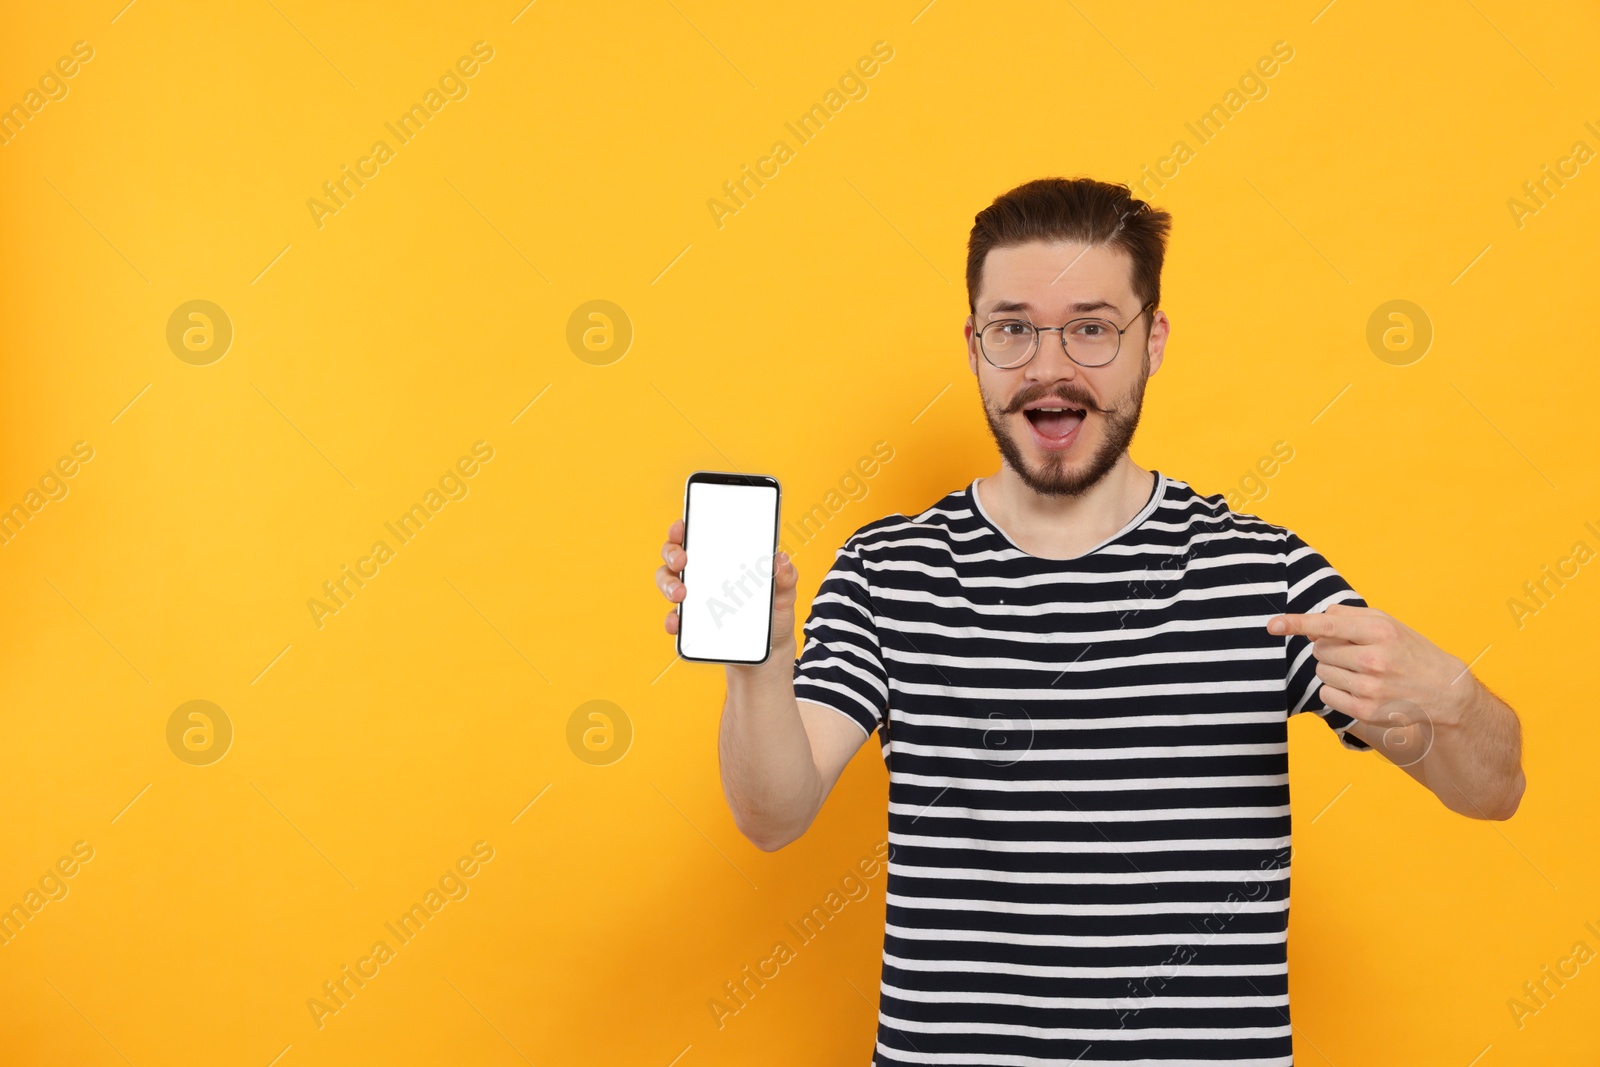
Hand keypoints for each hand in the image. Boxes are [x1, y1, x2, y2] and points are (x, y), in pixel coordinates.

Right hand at [655, 519, 800, 658]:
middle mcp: (703, 573)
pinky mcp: (690, 623)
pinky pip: (674, 618)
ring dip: (667, 584)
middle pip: (674, 554)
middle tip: (682, 561)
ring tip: (680, 594)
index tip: (682, 528)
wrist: (770, 650)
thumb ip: (786, 576)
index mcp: (723, 558)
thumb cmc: (774, 613)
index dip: (683, 527)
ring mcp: (693, 598)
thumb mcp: (785, 593)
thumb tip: (782, 558)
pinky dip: (672, 619)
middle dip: (672, 553)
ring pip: (667, 581)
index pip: (697, 534)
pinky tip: (677, 623)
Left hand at [1267, 603, 1481, 761]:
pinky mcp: (1366, 711)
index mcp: (1380, 632)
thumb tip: (1310, 624)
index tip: (1273, 625)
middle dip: (1330, 649)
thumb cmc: (1408, 651)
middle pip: (1320, 649)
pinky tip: (1360, 688)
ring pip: (1321, 672)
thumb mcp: (1386, 624)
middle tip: (1357, 653)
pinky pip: (1326, 695)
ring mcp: (1370, 688)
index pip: (1328, 624)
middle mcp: (1374, 660)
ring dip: (1333, 670)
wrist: (1443, 691)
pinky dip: (1336, 690)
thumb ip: (1346, 617)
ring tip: (1363, 671)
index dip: (1296, 623)